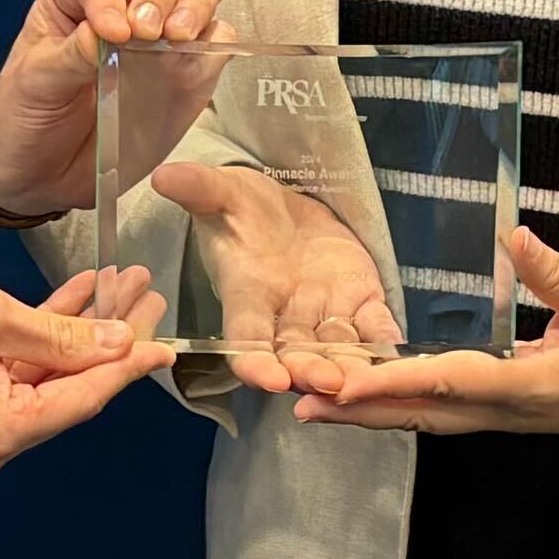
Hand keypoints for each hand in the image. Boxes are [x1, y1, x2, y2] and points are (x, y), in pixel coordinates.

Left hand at [0, 0, 228, 217]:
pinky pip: (216, 44)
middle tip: (152, 30)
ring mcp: (161, 37)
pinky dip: (214, 46)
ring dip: (198, 3)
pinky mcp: (187, 73)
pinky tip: (192, 67)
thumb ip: (71, 53)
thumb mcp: (35, 82)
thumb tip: (110, 31)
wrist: (41, 173)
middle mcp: (125, 4)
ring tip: (180, 39)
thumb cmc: (26, 116)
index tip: (111, 34)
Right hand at [0, 264, 157, 476]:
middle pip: (70, 392)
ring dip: (81, 335)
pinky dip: (42, 343)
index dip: (131, 363)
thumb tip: (121, 345)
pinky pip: (16, 378)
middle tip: (147, 292)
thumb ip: (60, 337)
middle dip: (111, 340)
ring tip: (120, 283)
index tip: (170, 336)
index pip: (85, 398)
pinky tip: (76, 300)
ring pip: (47, 381)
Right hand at [148, 156, 403, 380]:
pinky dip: (382, 337)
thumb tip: (163, 175)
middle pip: (295, 352)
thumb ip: (199, 189)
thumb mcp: (223, 192)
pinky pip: (372, 323)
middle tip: (327, 383)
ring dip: (349, 365)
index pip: (246, 336)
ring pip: (335, 346)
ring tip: (363, 382)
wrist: (285, 209)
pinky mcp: (359, 298)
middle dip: (310, 370)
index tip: (267, 379)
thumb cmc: (245, 206)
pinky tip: (395, 349)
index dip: (253, 361)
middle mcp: (284, 314)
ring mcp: (323, 310)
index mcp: (247, 294)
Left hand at [274, 228, 558, 447]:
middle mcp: (519, 411)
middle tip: (302, 403)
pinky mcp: (522, 412)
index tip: (345, 383)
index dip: (395, 383)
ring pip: (434, 420)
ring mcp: (519, 418)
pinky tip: (379, 399)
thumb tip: (513, 237)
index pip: (452, 383)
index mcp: (538, 386)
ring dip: (378, 415)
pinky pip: (454, 413)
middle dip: (363, 411)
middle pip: (426, 415)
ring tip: (321, 407)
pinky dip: (410, 408)